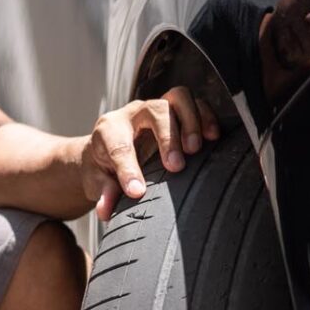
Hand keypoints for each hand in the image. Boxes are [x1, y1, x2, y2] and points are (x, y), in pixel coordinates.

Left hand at [81, 85, 219, 220]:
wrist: (107, 149)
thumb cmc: (104, 164)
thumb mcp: (97, 180)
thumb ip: (103, 193)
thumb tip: (106, 210)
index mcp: (110, 129)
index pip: (119, 146)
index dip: (129, 170)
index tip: (137, 192)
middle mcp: (134, 114)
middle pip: (155, 110)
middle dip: (168, 137)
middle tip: (175, 166)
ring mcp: (157, 110)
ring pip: (178, 98)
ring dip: (191, 122)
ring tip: (195, 149)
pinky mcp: (177, 112)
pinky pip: (196, 104)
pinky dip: (206, 117)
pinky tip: (212, 137)